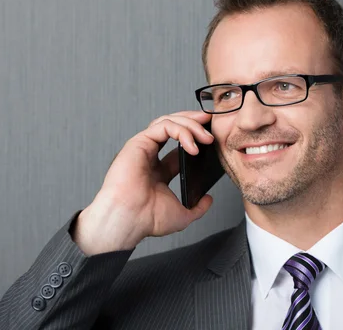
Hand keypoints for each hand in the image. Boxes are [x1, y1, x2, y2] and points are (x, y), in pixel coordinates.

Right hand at [73, 111, 214, 254]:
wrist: (129, 220)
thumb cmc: (146, 220)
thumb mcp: (181, 215)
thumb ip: (197, 208)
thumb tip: (208, 200)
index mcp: (158, 171)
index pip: (180, 145)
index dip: (197, 139)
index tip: (213, 140)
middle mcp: (150, 156)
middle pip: (174, 127)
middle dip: (195, 122)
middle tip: (211, 124)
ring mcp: (144, 148)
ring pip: (169, 122)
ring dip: (191, 124)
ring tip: (206, 136)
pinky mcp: (139, 142)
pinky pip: (163, 126)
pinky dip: (181, 131)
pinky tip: (192, 145)